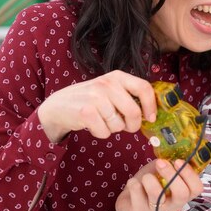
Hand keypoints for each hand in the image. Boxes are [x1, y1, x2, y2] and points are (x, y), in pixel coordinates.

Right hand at [38, 70, 156, 141]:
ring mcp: (95, 97)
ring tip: (102, 120)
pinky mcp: (85, 112)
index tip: (151, 118)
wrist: (58, 105)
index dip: (151, 105)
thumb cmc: (90, 100)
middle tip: (127, 127)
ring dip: (113, 129)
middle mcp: (107, 84)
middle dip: (133, 125)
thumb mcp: (111, 91)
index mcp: (117, 77)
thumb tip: (152, 114)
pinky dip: (101, 133)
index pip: (144, 87)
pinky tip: (93, 124)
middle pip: (134, 111)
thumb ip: (129, 97)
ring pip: (119, 125)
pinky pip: (105, 132)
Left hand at [116, 159, 203, 210]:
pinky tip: (135, 185)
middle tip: (160, 163)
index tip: (178, 161)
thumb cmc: (152, 184)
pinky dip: (133, 182)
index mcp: (184, 195)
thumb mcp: (164, 174)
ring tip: (146, 177)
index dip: (189, 174)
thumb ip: (171, 166)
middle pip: (181, 193)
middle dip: (170, 174)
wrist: (131, 204)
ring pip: (157, 194)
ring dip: (149, 179)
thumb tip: (174, 151)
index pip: (197, 188)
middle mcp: (174, 206)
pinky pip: (137, 192)